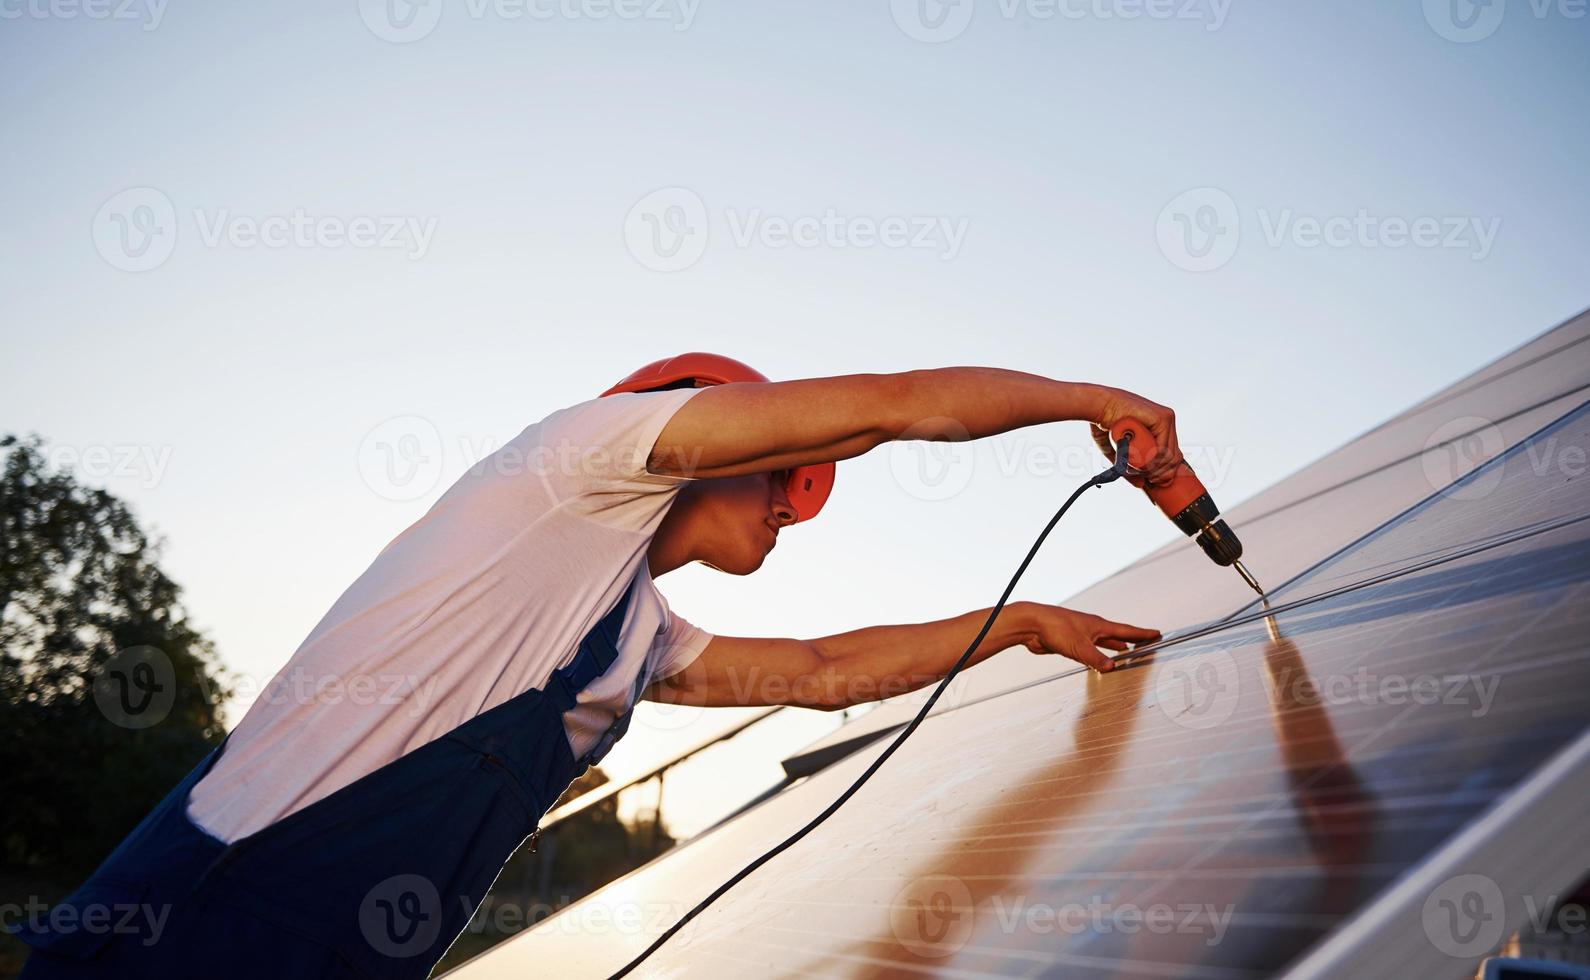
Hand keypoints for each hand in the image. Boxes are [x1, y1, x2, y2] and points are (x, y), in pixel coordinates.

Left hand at [1015, 603, 1161, 672]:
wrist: (1031, 624)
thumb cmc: (1054, 628)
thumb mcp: (1079, 647)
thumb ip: (1096, 659)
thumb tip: (1113, 667)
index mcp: (1098, 625)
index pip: (1126, 630)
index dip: (1142, 633)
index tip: (1156, 633)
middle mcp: (1091, 628)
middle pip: (1117, 635)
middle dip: (1131, 640)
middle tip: (1145, 642)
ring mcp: (1080, 634)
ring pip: (1103, 641)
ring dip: (1114, 646)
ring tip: (1125, 651)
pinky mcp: (1069, 642)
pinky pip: (1089, 649)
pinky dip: (1098, 653)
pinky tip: (1098, 658)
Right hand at [1088, 386, 1182, 486]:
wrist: (1098, 407)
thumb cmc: (1105, 424)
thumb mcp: (1120, 450)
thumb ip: (1130, 466)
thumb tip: (1141, 484)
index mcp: (1161, 427)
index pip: (1173, 454)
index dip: (1165, 473)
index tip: (1153, 481)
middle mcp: (1167, 422)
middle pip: (1176, 457)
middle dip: (1162, 474)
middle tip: (1148, 479)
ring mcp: (1166, 419)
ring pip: (1170, 456)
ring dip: (1153, 468)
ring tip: (1137, 467)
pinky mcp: (1162, 419)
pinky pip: (1163, 449)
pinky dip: (1152, 460)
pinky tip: (1139, 459)